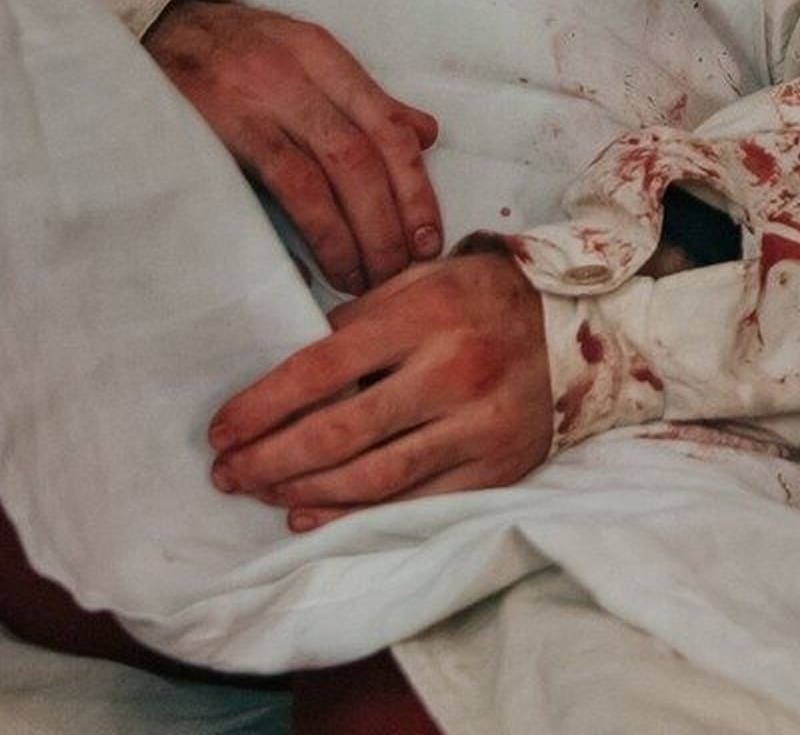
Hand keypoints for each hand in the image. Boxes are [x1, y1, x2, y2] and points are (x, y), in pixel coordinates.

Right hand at [145, 0, 442, 293]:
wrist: (149, 29)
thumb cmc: (231, 53)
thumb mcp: (300, 59)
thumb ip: (362, 100)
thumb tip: (425, 135)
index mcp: (323, 55)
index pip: (388, 125)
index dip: (416, 186)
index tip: (430, 237)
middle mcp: (298, 73)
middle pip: (365, 154)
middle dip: (393, 220)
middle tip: (405, 271)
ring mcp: (258, 100)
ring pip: (330, 173)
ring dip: (358, 234)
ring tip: (370, 278)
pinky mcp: (221, 129)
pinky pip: (285, 184)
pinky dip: (316, 230)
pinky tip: (326, 264)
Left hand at [208, 249, 555, 529]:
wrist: (578, 327)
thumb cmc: (481, 299)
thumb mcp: (422, 281)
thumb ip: (358, 320)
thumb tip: (289, 371)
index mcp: (427, 315)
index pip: (322, 367)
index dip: (262, 405)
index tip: (221, 429)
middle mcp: (454, 372)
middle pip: (340, 432)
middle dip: (269, 459)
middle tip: (227, 473)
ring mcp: (479, 426)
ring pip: (373, 477)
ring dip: (304, 492)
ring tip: (262, 493)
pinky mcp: (498, 468)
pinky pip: (414, 504)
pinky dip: (354, 516)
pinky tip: (310, 515)